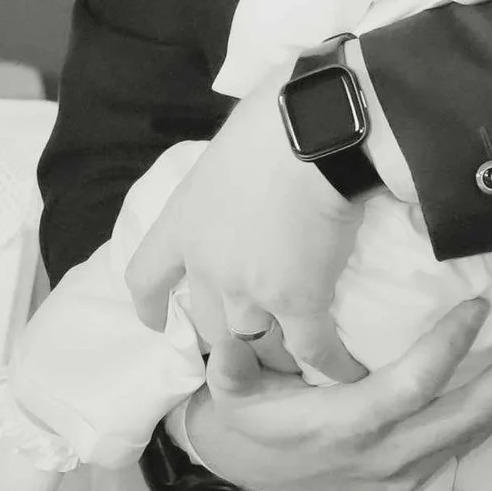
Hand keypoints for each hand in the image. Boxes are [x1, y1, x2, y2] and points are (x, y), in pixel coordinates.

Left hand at [128, 96, 365, 381]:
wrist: (316, 132)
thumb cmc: (275, 118)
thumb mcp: (228, 149)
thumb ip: (228, 177)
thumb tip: (251, 169)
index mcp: (182, 222)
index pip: (146, 277)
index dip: (152, 306)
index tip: (160, 321)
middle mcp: (208, 266)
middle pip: (209, 324)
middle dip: (230, 336)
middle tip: (258, 338)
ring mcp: (250, 289)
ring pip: (256, 344)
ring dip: (278, 353)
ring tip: (302, 358)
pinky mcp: (299, 302)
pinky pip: (311, 349)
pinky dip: (329, 365)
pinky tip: (346, 372)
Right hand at [180, 301, 491, 490]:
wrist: (252, 471)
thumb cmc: (248, 418)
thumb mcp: (229, 393)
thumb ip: (229, 369)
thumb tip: (223, 346)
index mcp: (345, 427)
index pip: (412, 387)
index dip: (449, 347)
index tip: (480, 305)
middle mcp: (385, 455)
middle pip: (468, 413)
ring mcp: (406, 471)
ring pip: (478, 430)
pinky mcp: (416, 476)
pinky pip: (469, 440)